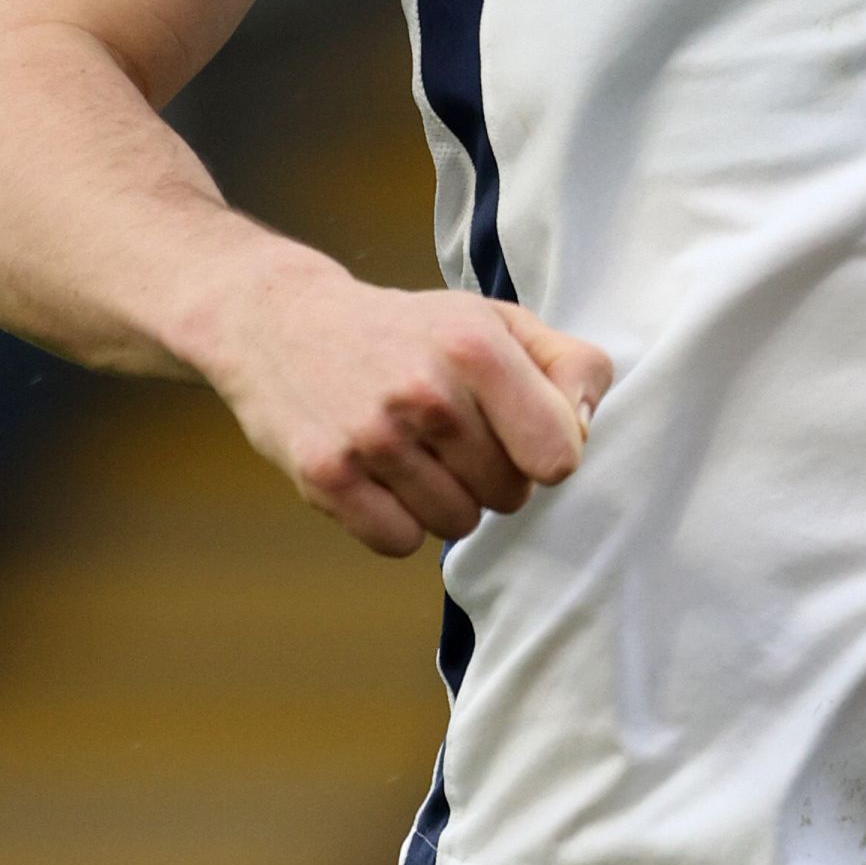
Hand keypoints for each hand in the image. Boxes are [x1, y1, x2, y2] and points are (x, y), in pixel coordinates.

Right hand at [199, 247, 614, 555]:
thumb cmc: (409, 331)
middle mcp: (425, 392)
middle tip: (450, 435)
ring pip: (456, 526)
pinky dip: (396, 522)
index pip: (558, 457)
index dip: (544, 453)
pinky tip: (378, 475)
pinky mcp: (326, 476)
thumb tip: (585, 426)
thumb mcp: (493, 321)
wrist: (280, 322)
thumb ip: (567, 365)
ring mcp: (372, 437)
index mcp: (475, 346)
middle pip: (509, 497)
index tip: (516, 431)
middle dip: (491, 475)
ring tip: (412, 451)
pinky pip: (400, 543)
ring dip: (443, 500)